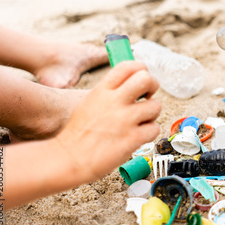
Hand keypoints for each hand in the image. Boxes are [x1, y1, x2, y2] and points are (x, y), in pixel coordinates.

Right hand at [54, 61, 160, 181]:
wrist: (69, 159)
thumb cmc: (79, 133)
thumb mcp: (90, 102)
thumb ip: (110, 92)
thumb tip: (131, 84)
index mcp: (102, 90)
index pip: (129, 66)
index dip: (141, 70)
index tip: (141, 82)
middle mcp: (114, 101)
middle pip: (146, 79)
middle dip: (152, 86)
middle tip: (147, 98)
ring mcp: (124, 120)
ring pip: (155, 106)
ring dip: (151, 115)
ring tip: (139, 122)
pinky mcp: (132, 138)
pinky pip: (154, 129)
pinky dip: (149, 133)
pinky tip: (138, 137)